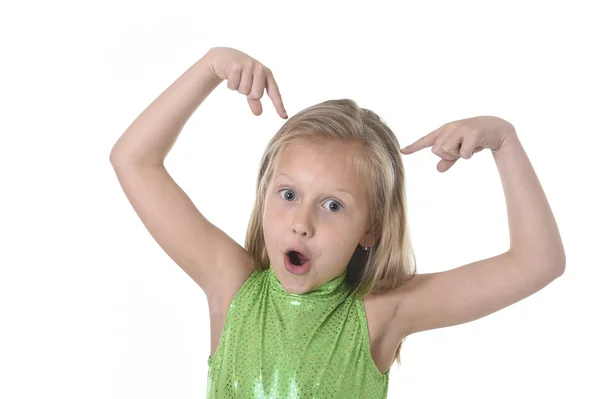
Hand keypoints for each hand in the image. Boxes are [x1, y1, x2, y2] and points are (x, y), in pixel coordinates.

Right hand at [206, 47, 287, 118]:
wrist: (224, 57)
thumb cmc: (241, 73)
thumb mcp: (250, 86)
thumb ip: (255, 100)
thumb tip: (258, 113)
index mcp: (267, 74)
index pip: (275, 93)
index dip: (279, 105)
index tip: (284, 117)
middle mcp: (260, 69)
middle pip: (257, 95)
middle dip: (248, 94)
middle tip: (244, 84)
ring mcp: (249, 66)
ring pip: (244, 90)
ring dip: (238, 88)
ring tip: (237, 78)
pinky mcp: (237, 66)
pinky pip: (233, 86)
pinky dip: (230, 85)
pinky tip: (230, 75)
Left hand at [400, 116, 515, 171]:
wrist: (498, 129)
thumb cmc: (476, 139)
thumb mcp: (460, 150)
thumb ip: (449, 159)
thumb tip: (438, 169)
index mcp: (445, 130)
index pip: (426, 140)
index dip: (414, 146)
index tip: (402, 152)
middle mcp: (451, 127)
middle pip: (437, 150)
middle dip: (448, 155)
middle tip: (461, 150)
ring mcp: (461, 129)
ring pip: (447, 151)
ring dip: (458, 154)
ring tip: (469, 147)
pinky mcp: (473, 133)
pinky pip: (463, 153)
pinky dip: (469, 155)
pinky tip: (478, 147)